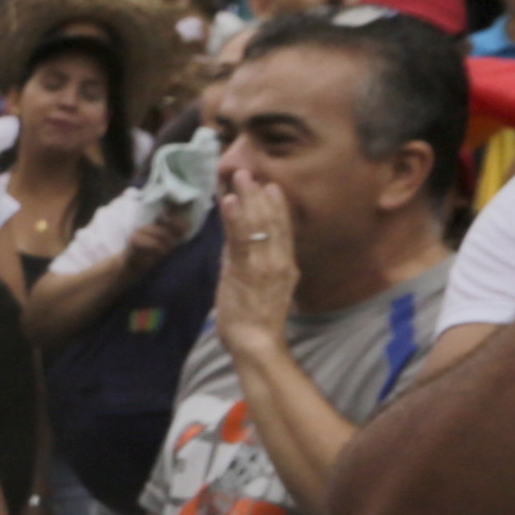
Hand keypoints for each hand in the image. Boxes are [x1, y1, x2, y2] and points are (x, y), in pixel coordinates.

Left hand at [211, 178, 298, 351]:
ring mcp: (264, 265)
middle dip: (259, 194)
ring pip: (258, 224)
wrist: (257, 342)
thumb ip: (249, 264)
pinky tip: (230, 202)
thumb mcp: (258, 286)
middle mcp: (279, 261)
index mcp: (285, 265)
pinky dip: (235, 218)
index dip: (276, 206)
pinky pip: (241, 240)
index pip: (282, 229)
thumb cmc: (256, 319)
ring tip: (239, 177)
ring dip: (247, 198)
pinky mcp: (247, 271)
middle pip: (272, 221)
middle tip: (248, 171)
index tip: (270, 185)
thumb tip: (236, 245)